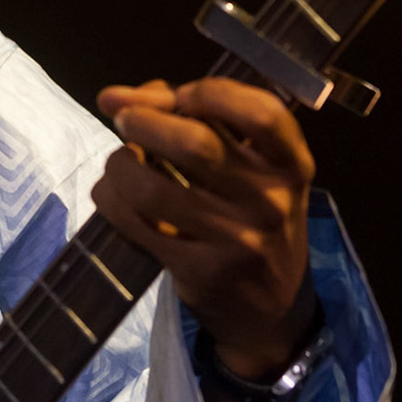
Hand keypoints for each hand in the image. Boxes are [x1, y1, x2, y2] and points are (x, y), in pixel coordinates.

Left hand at [91, 78, 315, 379]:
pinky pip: (136, 224)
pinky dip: (110, 200)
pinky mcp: (199, 270)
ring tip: (119, 163)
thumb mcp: (248, 168)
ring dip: (120, 166)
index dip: (212, 93)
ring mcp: (236, 240)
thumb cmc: (251, 217)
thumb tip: (115, 97)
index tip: (181, 95)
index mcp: (290, 165)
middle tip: (126, 120)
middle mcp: (270, 201)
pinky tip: (112, 194)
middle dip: (145, 121)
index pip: (262, 115)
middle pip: (196, 145)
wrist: (270, 308)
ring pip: (153, 189)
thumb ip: (195, 120)